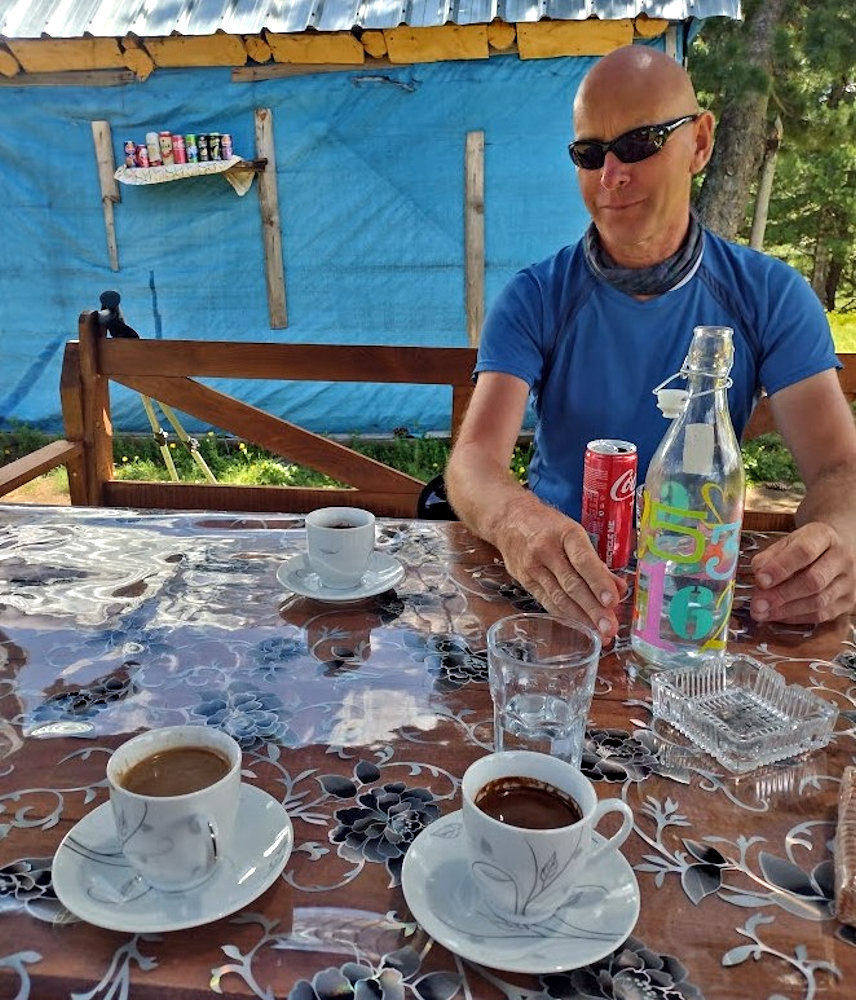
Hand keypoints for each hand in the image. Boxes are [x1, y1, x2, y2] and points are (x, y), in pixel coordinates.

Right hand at [495, 495, 627, 640]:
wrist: (509, 520)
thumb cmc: (549, 526)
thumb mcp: (575, 534)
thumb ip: (597, 563)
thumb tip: (619, 589)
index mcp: (565, 534)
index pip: (583, 561)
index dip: (598, 582)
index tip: (612, 601)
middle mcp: (546, 550)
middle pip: (571, 584)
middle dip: (593, 609)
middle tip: (610, 628)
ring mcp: (532, 567)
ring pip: (559, 597)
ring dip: (581, 618)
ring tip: (598, 633)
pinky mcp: (524, 580)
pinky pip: (547, 602)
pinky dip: (564, 616)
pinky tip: (578, 627)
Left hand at [750, 521, 855, 624]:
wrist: (838, 548)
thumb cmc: (808, 546)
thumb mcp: (787, 541)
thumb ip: (770, 556)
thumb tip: (758, 573)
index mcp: (825, 537)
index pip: (804, 552)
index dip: (780, 567)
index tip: (760, 579)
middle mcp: (842, 559)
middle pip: (814, 580)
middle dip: (781, 594)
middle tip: (758, 603)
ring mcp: (849, 582)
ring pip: (819, 602)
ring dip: (786, 610)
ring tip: (762, 612)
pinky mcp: (848, 602)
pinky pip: (821, 615)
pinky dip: (795, 618)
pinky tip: (777, 615)